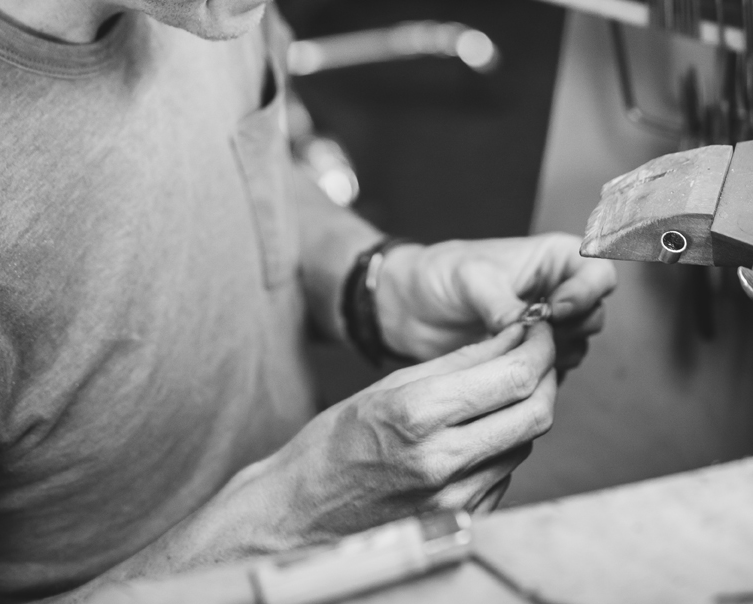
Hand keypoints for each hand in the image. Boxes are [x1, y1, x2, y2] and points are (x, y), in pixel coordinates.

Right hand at [257, 319, 555, 538]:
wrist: (303, 512)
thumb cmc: (336, 443)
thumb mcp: (389, 385)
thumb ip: (459, 362)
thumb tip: (513, 335)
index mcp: (419, 414)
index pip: (513, 376)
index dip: (540, 346)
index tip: (542, 327)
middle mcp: (443, 460)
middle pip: (535, 413)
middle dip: (546, 375)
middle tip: (538, 352)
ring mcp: (457, 499)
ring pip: (526, 443)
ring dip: (525, 410)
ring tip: (503, 388)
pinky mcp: (464, 523)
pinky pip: (506, 474)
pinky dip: (505, 445)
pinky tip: (481, 430)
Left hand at [376, 234, 616, 375]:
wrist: (410, 306)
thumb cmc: (439, 274)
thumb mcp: (471, 278)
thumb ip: (502, 303)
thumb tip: (528, 328)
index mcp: (552, 258)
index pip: (597, 273)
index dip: (585, 293)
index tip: (556, 308)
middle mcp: (557, 291)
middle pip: (594, 316)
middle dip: (568, 329)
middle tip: (531, 333)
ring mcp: (546, 327)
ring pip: (576, 348)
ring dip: (549, 353)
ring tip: (507, 344)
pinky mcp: (532, 357)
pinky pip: (552, 372)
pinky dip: (535, 372)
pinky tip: (503, 364)